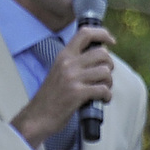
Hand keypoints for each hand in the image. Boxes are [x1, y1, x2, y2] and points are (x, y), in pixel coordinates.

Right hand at [10, 25, 115, 149]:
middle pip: (102, 53)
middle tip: (105, 76)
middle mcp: (68, 63)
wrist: (38, 115)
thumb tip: (100, 56)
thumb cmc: (53, 95)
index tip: (111, 40)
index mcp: (64, 55)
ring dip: (109, 83)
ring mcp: (72, 78)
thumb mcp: (60, 71)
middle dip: (110, 65)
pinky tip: (103, 99)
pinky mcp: (77, 93)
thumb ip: (76, 62)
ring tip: (102, 89)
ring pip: (105, 72)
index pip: (84, 34)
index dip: (102, 33)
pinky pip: (103, 89)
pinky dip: (107, 96)